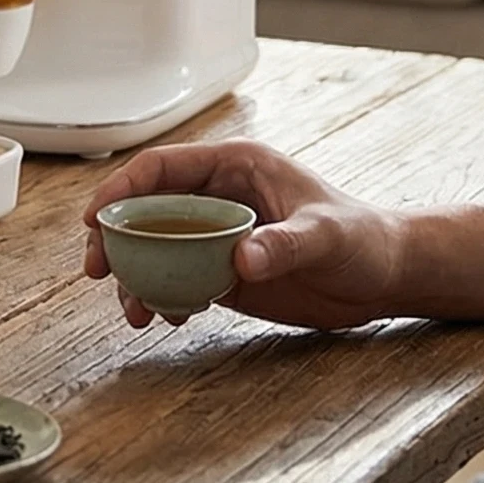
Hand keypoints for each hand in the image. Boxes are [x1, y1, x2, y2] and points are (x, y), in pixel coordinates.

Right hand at [82, 140, 405, 331]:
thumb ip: (285, 244)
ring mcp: (218, 235)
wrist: (387, 277)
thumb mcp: (327, 237)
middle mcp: (219, 197)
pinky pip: (177, 278)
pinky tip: (163, 316)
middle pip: (147, 208)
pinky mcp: (224, 271)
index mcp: (235, 166)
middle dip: (114, 236)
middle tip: (97, 267)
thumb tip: (242, 257)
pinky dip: (161, 295)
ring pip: (155, 247)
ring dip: (134, 274)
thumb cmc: (365, 240)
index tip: (97, 217)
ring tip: (132, 309)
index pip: (163, 168)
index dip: (122, 189)